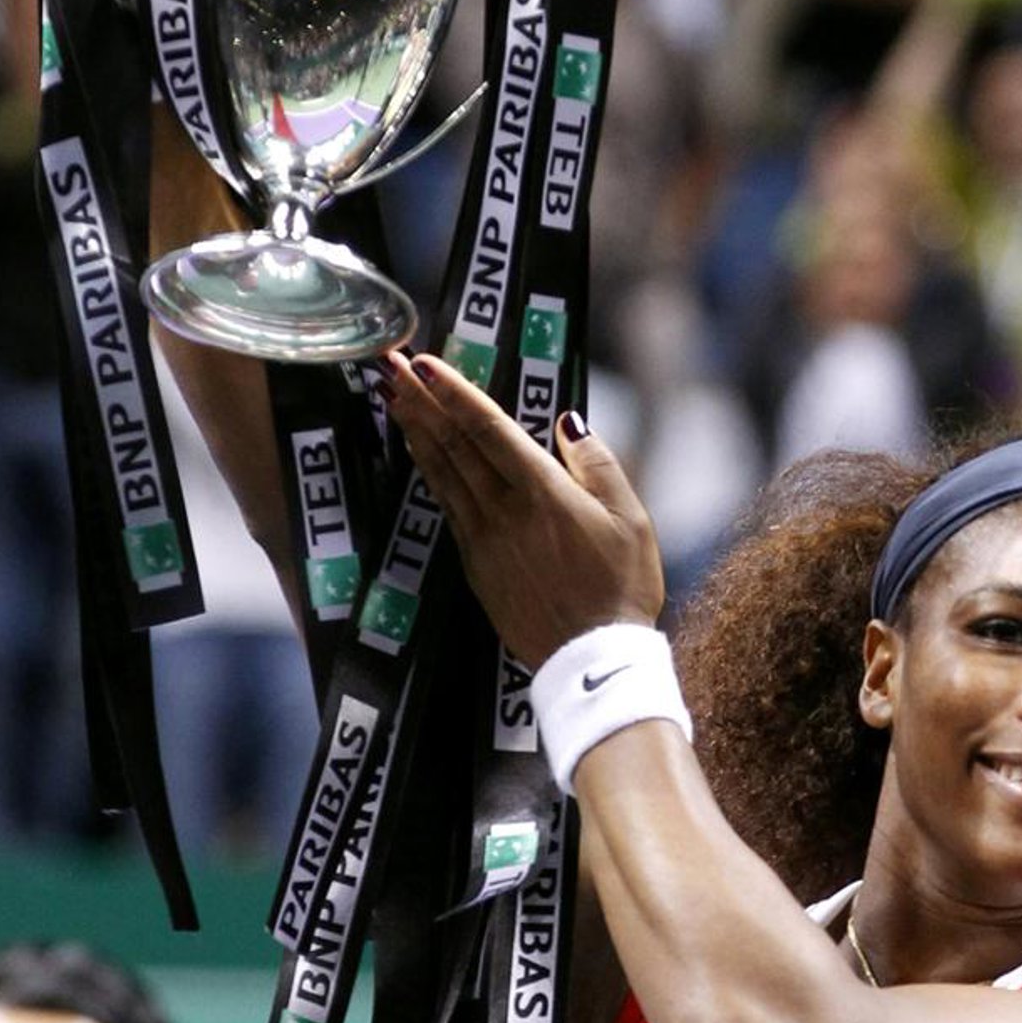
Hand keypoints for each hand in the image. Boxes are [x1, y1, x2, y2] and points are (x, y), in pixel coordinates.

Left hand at [381, 352, 664, 669]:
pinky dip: (429, 473)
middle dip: (421, 400)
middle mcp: (504, 511)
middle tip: (391, 365)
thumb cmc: (621, 587)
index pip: (488, 429)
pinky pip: (446, 507)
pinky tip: (419, 454)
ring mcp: (484, 539)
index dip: (455, 392)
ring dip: (416, 431)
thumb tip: (567, 422)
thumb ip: (598, 464)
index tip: (426, 363)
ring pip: (442, 473)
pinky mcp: (476, 565)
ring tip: (393, 397)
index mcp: (543, 492)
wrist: (591, 659)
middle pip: (455, 444)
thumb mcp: (630, 519)